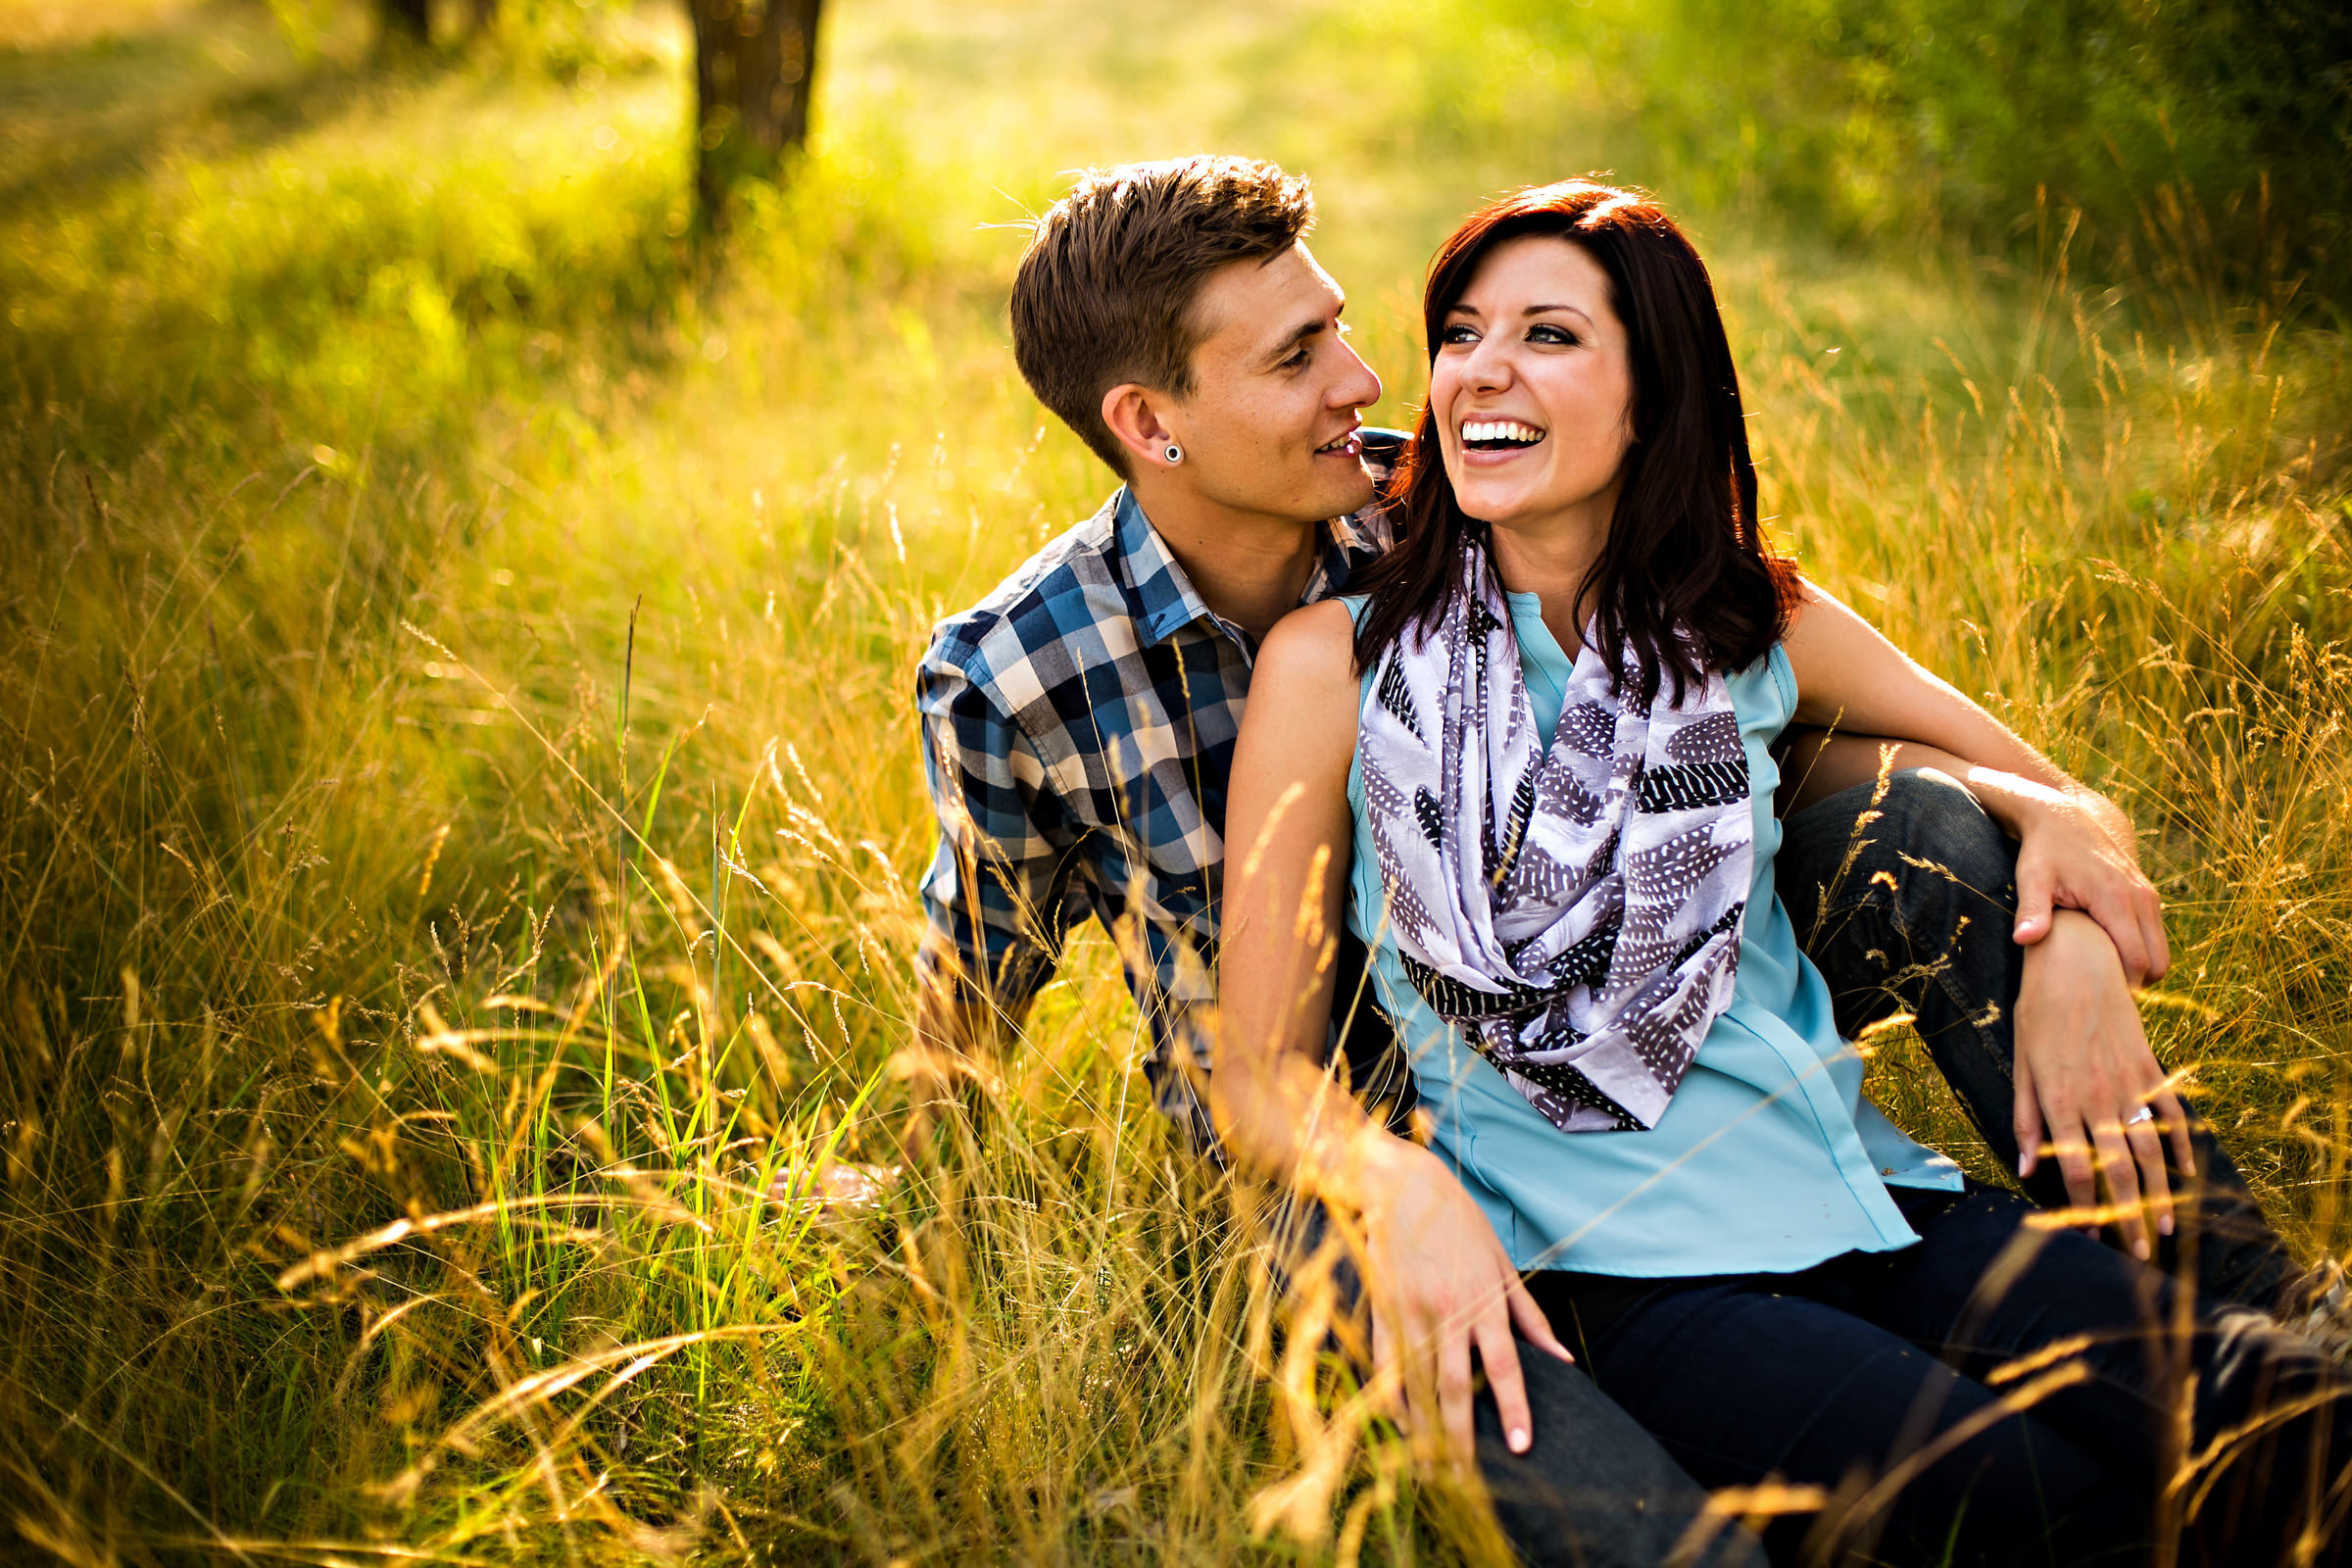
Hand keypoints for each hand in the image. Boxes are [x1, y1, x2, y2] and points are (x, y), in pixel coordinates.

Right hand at [1357, 1144, 1573, 1470]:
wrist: (1399, 1185)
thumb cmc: (1458, 1221)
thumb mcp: (1502, 1262)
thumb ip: (1530, 1316)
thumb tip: (1561, 1360)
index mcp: (1483, 1301)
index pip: (1504, 1367)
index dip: (1514, 1409)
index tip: (1521, 1447)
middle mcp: (1447, 1312)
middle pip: (1459, 1388)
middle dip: (1463, 1439)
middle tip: (1468, 1481)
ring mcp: (1410, 1313)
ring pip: (1421, 1384)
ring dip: (1428, 1430)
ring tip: (1436, 1468)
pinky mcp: (1382, 1310)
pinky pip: (1386, 1366)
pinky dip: (1394, 1400)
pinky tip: (1404, 1427)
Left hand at [2004, 783, 2168, 985]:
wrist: (2062, 816)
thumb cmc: (2043, 851)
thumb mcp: (2031, 879)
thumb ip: (2032, 911)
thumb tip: (2023, 940)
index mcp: (2116, 899)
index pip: (2137, 960)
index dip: (2121, 984)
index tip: (2094, 993)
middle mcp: (2141, 897)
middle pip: (2157, 962)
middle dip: (2134, 981)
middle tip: (2098, 989)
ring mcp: (2148, 894)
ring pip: (2161, 950)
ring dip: (2139, 966)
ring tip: (2100, 973)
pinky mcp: (2147, 893)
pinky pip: (2155, 934)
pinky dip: (2140, 949)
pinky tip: (2105, 953)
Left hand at [2012, 910, 2194, 1258]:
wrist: (2077, 962)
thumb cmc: (2039, 1014)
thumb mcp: (2021, 1064)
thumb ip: (2027, 1118)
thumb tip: (2028, 1168)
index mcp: (2061, 1099)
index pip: (2077, 1168)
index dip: (2084, 1207)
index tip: (2088, 1236)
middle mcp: (2099, 1096)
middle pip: (2119, 1169)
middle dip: (2127, 1216)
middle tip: (2137, 1254)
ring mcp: (2129, 1082)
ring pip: (2151, 1149)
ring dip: (2159, 1193)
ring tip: (2164, 1227)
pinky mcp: (2151, 1067)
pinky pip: (2172, 1114)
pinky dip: (2183, 1146)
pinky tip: (2187, 1173)